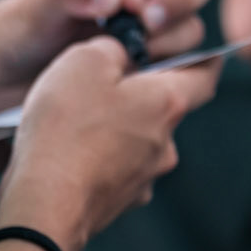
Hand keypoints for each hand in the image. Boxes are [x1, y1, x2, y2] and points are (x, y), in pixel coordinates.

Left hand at [0, 0, 221, 119]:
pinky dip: (170, 73)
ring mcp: (151, 31)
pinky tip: (136, 79)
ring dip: (168, 40)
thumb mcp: (33, 4)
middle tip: (146, 22)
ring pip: (191, 25)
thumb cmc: (12, 34)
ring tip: (127, 57)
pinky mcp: (152, 69)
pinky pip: (184, 66)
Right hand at [0, 34, 220, 250]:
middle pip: (164, 109)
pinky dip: (101, 159)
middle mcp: (165, 142)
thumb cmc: (65, 129)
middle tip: (103, 84)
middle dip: (140, 95)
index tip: (199, 53)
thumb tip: (119, 51)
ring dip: (117, 129)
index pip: (205, 75)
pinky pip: (118, 169)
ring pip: (139, 141)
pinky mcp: (122, 200)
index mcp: (166, 102)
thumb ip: (111, 47)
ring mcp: (145, 176)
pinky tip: (71, 154)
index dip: (204, 60)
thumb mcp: (82, 61)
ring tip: (75, 123)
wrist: (46, 202)